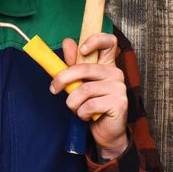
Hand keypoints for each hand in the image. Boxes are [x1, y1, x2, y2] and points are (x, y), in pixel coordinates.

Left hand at [50, 34, 128, 159]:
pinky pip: (90, 105)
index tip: (82, 49)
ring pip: (84, 90)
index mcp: (106, 64)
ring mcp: (119, 87)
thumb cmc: (91, 104)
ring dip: (72, 102)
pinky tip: (86, 115)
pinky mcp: (119, 103)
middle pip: (85, 68)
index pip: (109, 41)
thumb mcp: (78, 82)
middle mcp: (115, 73)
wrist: (104, 131)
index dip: (95, 40)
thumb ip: (73, 63)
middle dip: (63, 78)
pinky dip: (81, 112)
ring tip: (75, 107)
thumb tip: (67, 42)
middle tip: (53, 88)